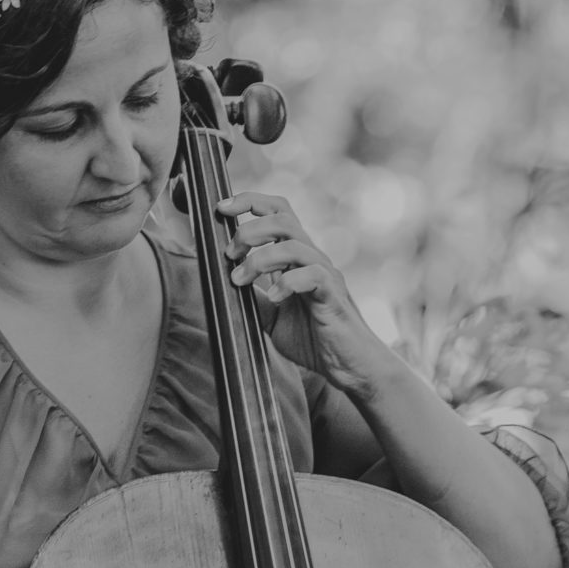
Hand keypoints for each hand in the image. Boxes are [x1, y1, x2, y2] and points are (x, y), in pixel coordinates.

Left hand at [215, 193, 390, 396]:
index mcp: (296, 257)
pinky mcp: (333, 294)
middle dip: (248, 230)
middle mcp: (311, 257)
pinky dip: (287, 282)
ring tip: (240, 281)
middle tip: (228, 255)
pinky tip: (275, 298)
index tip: (220, 210)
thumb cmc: (314, 338)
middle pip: (281, 218)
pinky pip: (312, 274)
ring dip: (259, 259)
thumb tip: (224, 283)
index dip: (249, 201)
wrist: (348, 365)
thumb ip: (254, 296)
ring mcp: (325, 274)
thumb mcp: (272, 316)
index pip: (276, 211)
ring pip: (293, 244)